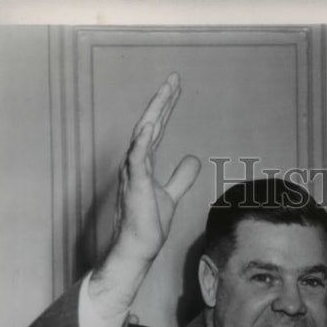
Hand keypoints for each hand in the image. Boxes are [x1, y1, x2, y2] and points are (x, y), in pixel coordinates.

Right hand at [91, 73, 200, 314]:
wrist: (139, 247)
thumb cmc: (149, 223)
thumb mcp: (172, 194)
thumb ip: (181, 176)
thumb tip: (193, 159)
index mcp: (144, 162)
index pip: (157, 128)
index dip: (166, 107)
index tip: (176, 87)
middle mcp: (136, 163)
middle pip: (150, 124)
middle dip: (162, 101)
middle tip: (174, 79)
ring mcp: (133, 173)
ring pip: (143, 135)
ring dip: (154, 113)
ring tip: (165, 93)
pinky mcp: (135, 186)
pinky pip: (137, 159)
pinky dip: (142, 141)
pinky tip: (150, 125)